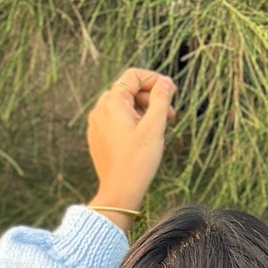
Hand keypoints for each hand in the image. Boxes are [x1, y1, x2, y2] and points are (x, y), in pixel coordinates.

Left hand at [86, 68, 176, 228]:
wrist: (119, 192)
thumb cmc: (138, 160)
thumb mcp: (155, 126)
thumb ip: (161, 99)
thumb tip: (166, 83)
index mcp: (112, 102)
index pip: (133, 76)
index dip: (155, 79)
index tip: (171, 91)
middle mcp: (100, 109)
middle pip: (128, 90)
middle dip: (151, 98)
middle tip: (171, 114)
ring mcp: (96, 124)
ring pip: (122, 106)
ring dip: (143, 110)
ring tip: (159, 127)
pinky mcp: (97, 137)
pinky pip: (115, 121)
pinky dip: (131, 122)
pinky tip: (144, 137)